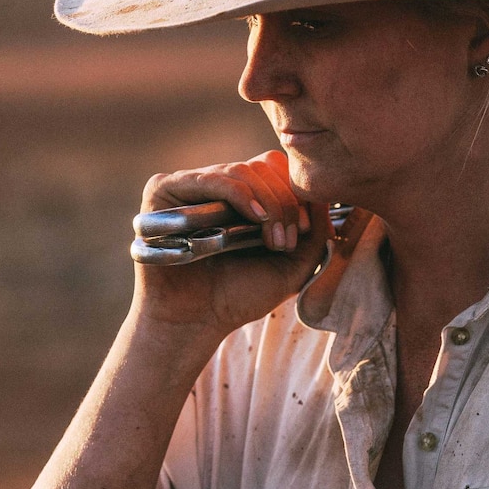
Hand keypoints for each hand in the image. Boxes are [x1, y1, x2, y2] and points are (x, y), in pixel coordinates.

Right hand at [131, 151, 330, 340]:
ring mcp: (190, 184)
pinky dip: (239, 195)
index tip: (306, 231)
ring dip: (268, 203)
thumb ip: (316, 232)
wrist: (194, 321)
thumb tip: (324, 195)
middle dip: (285, 202)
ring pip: (243, 171)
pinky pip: (211, 178)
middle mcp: (217, 184)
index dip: (297, 194)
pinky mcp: (164, 190)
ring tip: (272, 240)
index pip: (278, 169)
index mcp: (244, 195)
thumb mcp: (293, 266)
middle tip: (286, 242)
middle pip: (265, 166)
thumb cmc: (239, 295)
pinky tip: (255, 218)